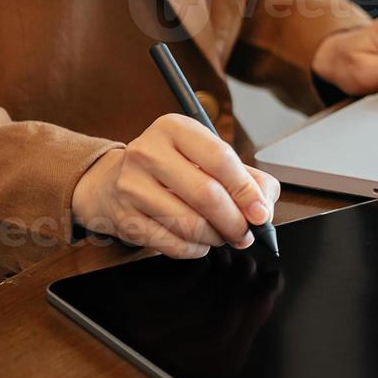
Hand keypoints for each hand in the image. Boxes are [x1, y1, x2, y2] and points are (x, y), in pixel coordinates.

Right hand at [73, 114, 278, 258]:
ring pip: (189, 224)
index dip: (246, 191)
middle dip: (234, 222)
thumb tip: (264, 207)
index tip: (261, 213)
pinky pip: (171, 244)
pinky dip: (195, 249)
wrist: (113, 180)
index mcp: (175, 128)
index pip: (220, 159)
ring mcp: (132, 185)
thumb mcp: (206, 157)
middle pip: (206, 195)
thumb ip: (246, 177)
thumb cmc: (172, 168)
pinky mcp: (125, 217)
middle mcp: (149, 152)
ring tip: (222, 235)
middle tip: (245, 233)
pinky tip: (199, 242)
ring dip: (216, 238)